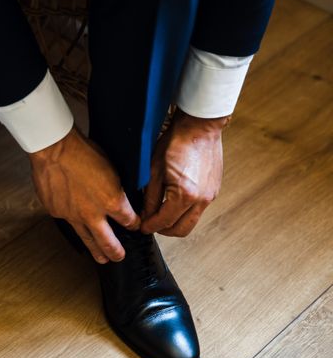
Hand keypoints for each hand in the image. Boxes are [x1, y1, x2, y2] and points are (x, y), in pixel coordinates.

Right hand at [29, 126, 139, 263]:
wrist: (54, 150)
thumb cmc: (82, 151)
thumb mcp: (111, 167)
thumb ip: (116, 186)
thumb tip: (119, 194)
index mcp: (112, 200)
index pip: (129, 220)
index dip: (134, 224)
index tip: (134, 226)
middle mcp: (93, 214)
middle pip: (109, 242)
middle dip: (117, 252)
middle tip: (120, 257)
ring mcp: (73, 216)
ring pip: (87, 239)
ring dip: (96, 251)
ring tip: (102, 259)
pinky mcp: (57, 212)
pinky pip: (67, 222)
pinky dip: (73, 224)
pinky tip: (75, 224)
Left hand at [141, 109, 227, 236]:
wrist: (199, 127)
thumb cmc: (176, 142)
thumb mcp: (153, 171)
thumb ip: (149, 197)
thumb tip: (145, 215)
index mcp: (184, 194)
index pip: (164, 222)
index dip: (150, 227)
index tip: (142, 226)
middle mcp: (201, 199)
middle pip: (181, 230)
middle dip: (164, 230)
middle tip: (151, 224)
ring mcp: (210, 196)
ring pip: (191, 222)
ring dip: (176, 222)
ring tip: (161, 214)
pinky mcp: (214, 191)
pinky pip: (198, 210)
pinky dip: (185, 212)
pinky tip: (174, 203)